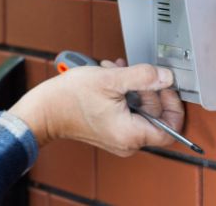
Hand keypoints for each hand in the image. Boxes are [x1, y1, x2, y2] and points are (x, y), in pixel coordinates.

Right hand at [9, 61, 183, 156]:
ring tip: (116, 72)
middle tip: (134, 73)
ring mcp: (117, 138)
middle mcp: (127, 142)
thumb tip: (166, 76)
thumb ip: (143, 77)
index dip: (173, 104)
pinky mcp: (108, 131)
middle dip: (147, 89)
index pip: (172, 127)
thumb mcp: (110, 79)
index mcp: (131, 134)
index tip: (165, 86)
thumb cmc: (69, 99)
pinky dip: (122, 95)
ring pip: (139, 111)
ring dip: (132, 88)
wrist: (42, 110)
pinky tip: (110, 80)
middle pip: (155, 116)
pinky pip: (126, 113)